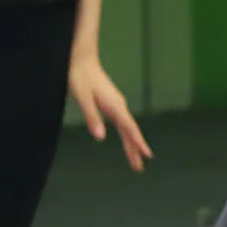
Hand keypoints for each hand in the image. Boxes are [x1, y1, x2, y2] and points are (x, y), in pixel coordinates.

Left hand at [69, 57, 152, 171]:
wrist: (81, 59)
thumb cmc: (80, 77)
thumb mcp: (83, 98)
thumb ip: (92, 117)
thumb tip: (100, 137)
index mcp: (115, 105)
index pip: (129, 127)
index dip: (138, 142)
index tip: (147, 155)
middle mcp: (119, 105)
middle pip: (130, 130)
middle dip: (135, 148)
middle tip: (139, 167)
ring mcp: (116, 103)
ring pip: (126, 127)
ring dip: (131, 143)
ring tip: (136, 160)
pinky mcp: (112, 102)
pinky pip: (122, 122)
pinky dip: (126, 134)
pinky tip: (126, 140)